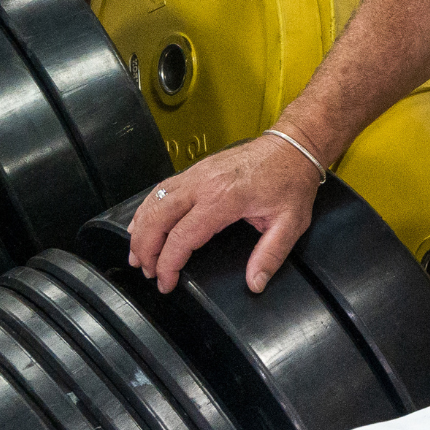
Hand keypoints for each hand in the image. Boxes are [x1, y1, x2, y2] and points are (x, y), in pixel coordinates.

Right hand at [128, 132, 324, 291]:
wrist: (292, 146)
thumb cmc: (291, 181)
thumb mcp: (291, 222)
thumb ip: (271, 254)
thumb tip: (255, 282)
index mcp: (224, 199)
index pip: (182, 237)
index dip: (168, 264)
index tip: (165, 282)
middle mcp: (203, 183)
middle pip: (158, 218)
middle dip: (145, 248)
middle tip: (146, 271)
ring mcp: (197, 173)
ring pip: (155, 200)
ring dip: (140, 228)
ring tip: (137, 254)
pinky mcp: (197, 169)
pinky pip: (163, 188)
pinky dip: (147, 207)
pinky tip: (142, 222)